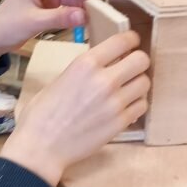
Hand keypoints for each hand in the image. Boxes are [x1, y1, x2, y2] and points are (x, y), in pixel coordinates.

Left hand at [0, 0, 96, 63]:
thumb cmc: (8, 27)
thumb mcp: (34, 22)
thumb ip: (59, 18)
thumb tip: (83, 16)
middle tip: (96, 8)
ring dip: (82, 1)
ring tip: (91, 15)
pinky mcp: (49, 4)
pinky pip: (67, 2)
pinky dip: (76, 9)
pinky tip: (82, 19)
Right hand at [0, 31, 150, 186]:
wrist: (41, 147)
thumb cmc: (41, 115)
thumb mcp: (60, 80)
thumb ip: (84, 70)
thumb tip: (101, 65)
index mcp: (85, 64)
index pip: (123, 41)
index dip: (131, 40)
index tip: (131, 43)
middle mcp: (104, 80)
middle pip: (141, 60)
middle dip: (138, 62)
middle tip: (131, 67)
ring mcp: (115, 103)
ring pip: (145, 83)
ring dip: (138, 84)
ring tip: (127, 89)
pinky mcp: (120, 123)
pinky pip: (141, 106)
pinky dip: (136, 105)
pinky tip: (124, 107)